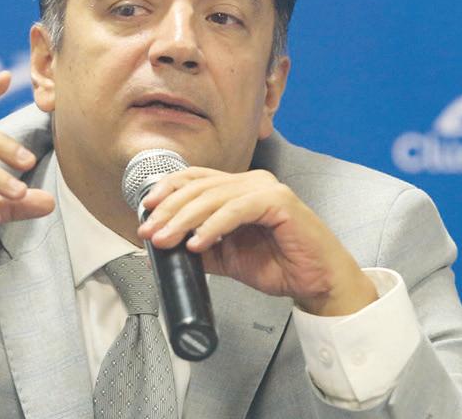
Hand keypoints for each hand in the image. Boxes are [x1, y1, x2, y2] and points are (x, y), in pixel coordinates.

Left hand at [138, 167, 376, 315]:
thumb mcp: (226, 256)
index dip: (167, 190)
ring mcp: (265, 188)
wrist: (316, 283)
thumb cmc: (277, 264)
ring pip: (214, 196)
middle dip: (169, 210)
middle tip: (150, 232)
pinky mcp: (279, 201)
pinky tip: (198, 242)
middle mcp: (251, 181)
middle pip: (199, 186)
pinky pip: (237, 210)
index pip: (195, 179)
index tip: (145, 210)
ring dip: (184, 219)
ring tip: (166, 240)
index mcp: (238, 188)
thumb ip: (199, 246)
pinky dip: (213, 226)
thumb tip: (162, 247)